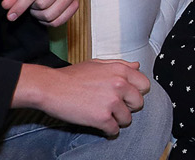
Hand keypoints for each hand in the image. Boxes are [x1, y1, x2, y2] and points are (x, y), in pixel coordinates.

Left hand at [1, 0, 75, 25]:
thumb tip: (7, 5)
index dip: (20, 7)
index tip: (11, 16)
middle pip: (42, 5)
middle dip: (32, 8)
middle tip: (31, 2)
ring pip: (50, 15)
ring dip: (40, 15)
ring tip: (39, 7)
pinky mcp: (75, 3)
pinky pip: (59, 21)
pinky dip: (49, 22)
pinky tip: (46, 13)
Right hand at [12, 59, 150, 135]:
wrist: (50, 87)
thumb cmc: (71, 76)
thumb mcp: (97, 64)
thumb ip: (119, 65)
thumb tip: (136, 66)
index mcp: (120, 70)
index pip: (144, 85)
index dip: (135, 92)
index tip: (126, 96)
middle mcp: (120, 85)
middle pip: (138, 103)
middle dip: (127, 107)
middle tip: (113, 107)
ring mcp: (112, 102)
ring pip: (127, 119)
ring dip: (117, 120)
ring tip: (103, 115)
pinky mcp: (103, 118)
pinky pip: (114, 130)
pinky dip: (108, 130)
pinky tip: (99, 124)